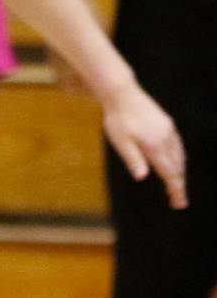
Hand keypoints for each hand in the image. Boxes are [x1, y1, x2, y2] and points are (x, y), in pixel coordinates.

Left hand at [101, 81, 186, 208]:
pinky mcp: (167, 123)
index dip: (175, 189)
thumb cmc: (117, 119)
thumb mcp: (120, 141)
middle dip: (178, 184)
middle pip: (178, 166)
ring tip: (177, 185)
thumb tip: (142, 177)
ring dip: (180, 171)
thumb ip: (132, 159)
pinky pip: (177, 145)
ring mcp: (169, 129)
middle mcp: (166, 138)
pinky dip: (179, 158)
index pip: (169, 173)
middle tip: (178, 201)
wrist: (122, 94)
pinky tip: (175, 161)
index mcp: (155, 145)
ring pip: (180, 156)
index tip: (179, 204)